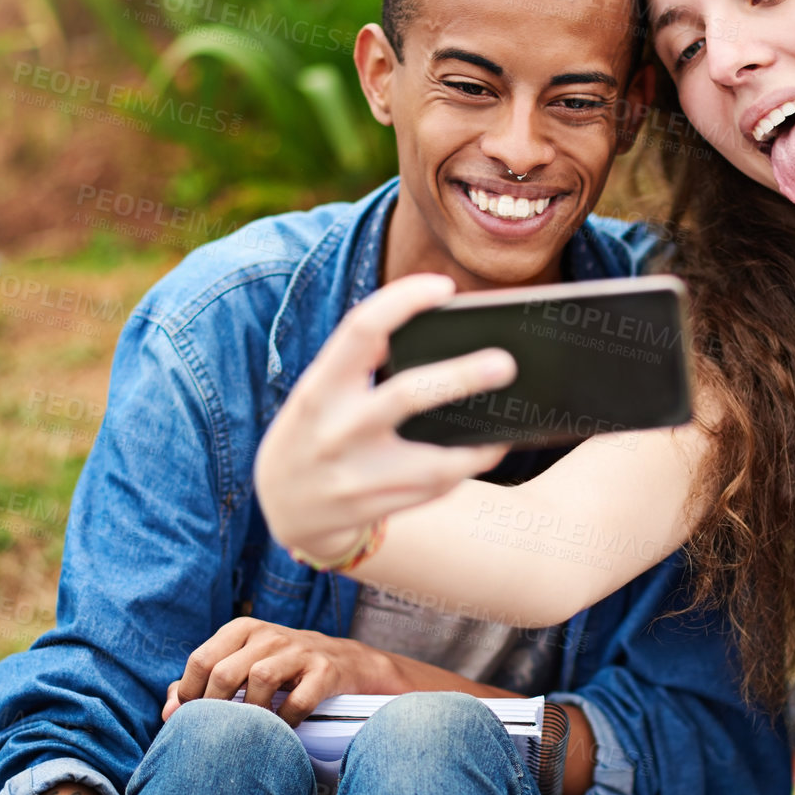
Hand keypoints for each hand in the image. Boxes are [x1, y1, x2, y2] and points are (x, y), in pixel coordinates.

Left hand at [162, 617, 396, 724]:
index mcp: (243, 630)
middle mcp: (268, 635)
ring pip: (259, 680)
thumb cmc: (284, 667)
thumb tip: (167, 711)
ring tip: (250, 729)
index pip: (201, 660)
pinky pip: (298, 700)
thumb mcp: (244, 662)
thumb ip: (204, 683)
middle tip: (217, 730)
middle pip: (224, 672)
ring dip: (250, 713)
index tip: (193, 718)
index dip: (189, 695)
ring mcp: (299, 651)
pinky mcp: (325, 671)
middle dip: (213, 709)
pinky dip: (285, 720)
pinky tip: (282, 729)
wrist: (348, 663)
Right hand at [255, 273, 516, 562]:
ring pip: (434, 458)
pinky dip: (468, 465)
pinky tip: (488, 447)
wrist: (282, 508)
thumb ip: (360, 366)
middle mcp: (335, 430)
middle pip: (407, 394)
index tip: (444, 287)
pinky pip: (436, 486)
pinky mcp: (377, 507)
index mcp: (318, 388)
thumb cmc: (314, 432)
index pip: (361, 329)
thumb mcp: (320, 394)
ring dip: (480, 440)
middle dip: (462, 377)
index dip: (404, 301)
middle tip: (505, 362)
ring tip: (512, 416)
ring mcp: (356, 475)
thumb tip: (437, 333)